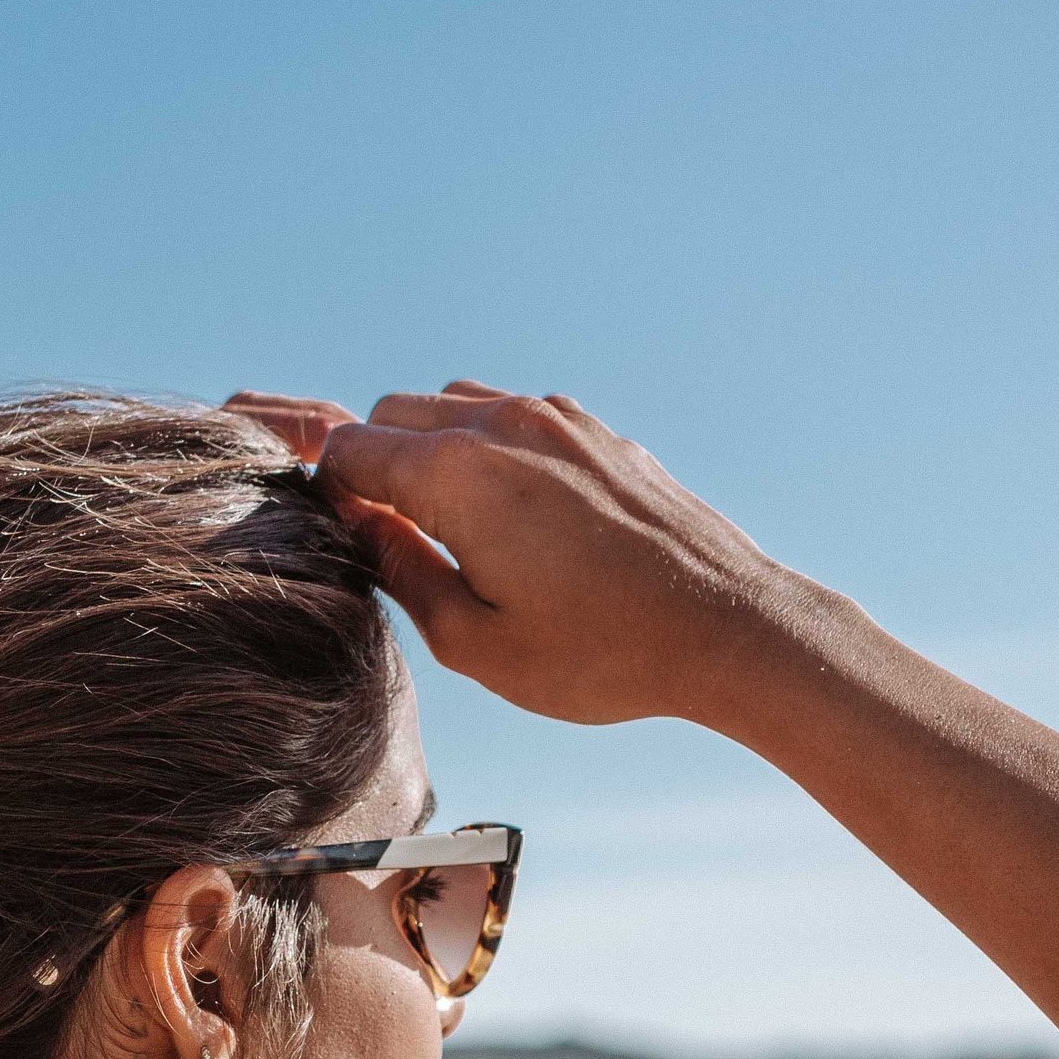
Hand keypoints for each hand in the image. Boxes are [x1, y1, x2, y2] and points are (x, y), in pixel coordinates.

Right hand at [228, 384, 801, 728]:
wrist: (726, 629)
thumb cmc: (601, 653)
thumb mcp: (477, 644)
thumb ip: (403, 576)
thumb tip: (362, 531)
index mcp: (458, 474)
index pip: (349, 451)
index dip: (332, 499)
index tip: (352, 545)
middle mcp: (502, 424)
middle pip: (392, 414)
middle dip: (376, 468)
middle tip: (394, 539)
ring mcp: (556, 418)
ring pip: (453, 405)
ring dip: (431, 453)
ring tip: (453, 528)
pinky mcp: (597, 430)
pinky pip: (513, 417)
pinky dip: (488, 450)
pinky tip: (514, 517)